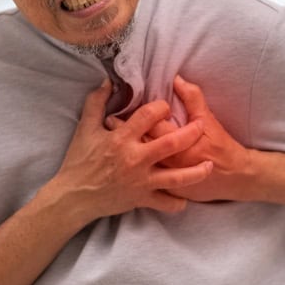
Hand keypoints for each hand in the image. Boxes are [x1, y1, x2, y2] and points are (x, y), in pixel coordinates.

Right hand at [52, 79, 212, 218]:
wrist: (73, 196)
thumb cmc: (79, 161)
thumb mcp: (85, 128)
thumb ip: (96, 102)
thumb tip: (107, 81)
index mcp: (123, 138)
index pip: (149, 115)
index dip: (162, 107)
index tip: (167, 106)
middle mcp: (136, 159)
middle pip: (171, 143)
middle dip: (191, 133)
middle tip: (201, 126)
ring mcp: (141, 181)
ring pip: (177, 177)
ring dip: (196, 172)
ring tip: (211, 165)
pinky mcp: (141, 199)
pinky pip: (165, 203)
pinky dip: (178, 203)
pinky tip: (187, 198)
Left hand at [106, 75, 250, 202]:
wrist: (235, 178)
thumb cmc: (222, 147)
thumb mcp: (209, 119)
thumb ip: (193, 98)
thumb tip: (176, 79)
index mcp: (175, 143)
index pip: (146, 126)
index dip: (131, 115)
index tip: (118, 107)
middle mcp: (166, 163)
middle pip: (135, 145)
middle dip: (119, 132)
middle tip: (108, 122)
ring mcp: (164, 181)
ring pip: (135, 165)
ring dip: (122, 152)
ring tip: (110, 141)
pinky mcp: (166, 193)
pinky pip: (143, 184)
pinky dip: (132, 173)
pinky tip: (122, 165)